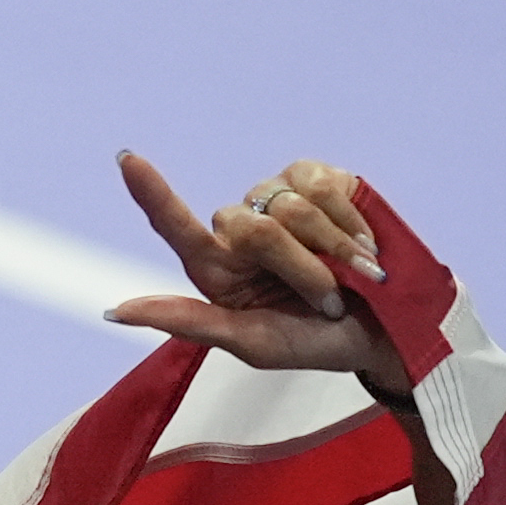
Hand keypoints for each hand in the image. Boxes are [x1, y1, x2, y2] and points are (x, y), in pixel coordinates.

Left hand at [102, 152, 410, 395]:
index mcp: (217, 270)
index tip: (127, 160)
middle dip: (297, 267)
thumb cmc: (316, 343)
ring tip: (350, 275)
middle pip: (250, 226)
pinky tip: (361, 245)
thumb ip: (189, 322)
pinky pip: (325, 188)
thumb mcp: (254, 344)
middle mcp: (242, 228)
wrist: (389, 326)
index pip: (175, 227)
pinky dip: (349, 224)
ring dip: (330, 250)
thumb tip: (116, 312)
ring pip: (291, 207)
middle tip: (327, 300)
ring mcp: (280, 197)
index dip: (153, 193)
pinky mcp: (321, 178)